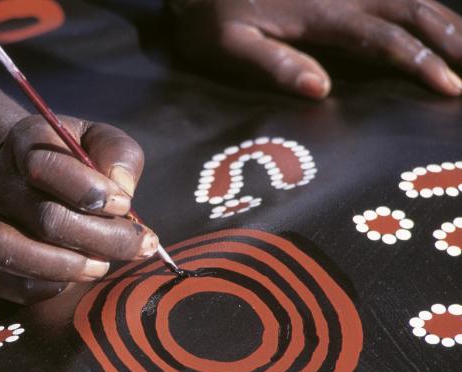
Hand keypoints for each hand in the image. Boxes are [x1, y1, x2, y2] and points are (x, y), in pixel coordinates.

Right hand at [0, 115, 157, 303]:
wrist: (28, 174)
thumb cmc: (76, 159)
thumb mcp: (101, 141)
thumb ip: (118, 155)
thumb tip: (122, 190)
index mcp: (25, 141)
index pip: (45, 165)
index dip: (89, 190)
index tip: (124, 204)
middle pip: (44, 217)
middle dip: (101, 238)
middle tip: (138, 246)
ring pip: (13, 252)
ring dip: (68, 267)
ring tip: (102, 266)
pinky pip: (8, 283)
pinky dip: (46, 287)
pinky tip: (74, 278)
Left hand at [171, 0, 461, 97]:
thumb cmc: (207, 19)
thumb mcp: (228, 46)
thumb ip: (273, 63)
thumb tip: (321, 89)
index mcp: (321, 14)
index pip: (385, 39)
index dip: (421, 63)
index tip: (451, 89)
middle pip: (412, 10)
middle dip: (451, 38)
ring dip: (445, 17)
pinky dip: (418, 0)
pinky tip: (432, 13)